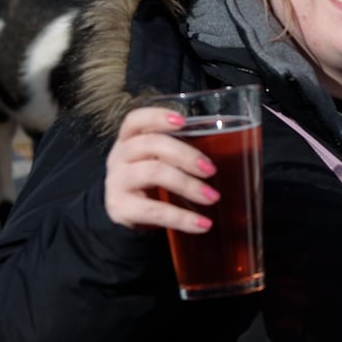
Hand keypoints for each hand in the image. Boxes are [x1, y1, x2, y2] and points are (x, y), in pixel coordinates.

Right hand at [104, 107, 220, 232]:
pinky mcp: (120, 208)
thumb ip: (176, 151)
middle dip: (185, 155)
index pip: (135, 120)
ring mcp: (117, 182)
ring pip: (153, 173)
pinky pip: (154, 210)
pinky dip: (182, 218)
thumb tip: (224, 150)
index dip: (157, 117)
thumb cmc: (147, 180)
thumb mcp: (154, 160)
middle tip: (211, 170)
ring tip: (212, 197)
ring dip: (188, 185)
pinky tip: (202, 224)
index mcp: (128, 140)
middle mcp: (119, 157)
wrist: (122, 214)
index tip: (183, 121)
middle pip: (150, 144)